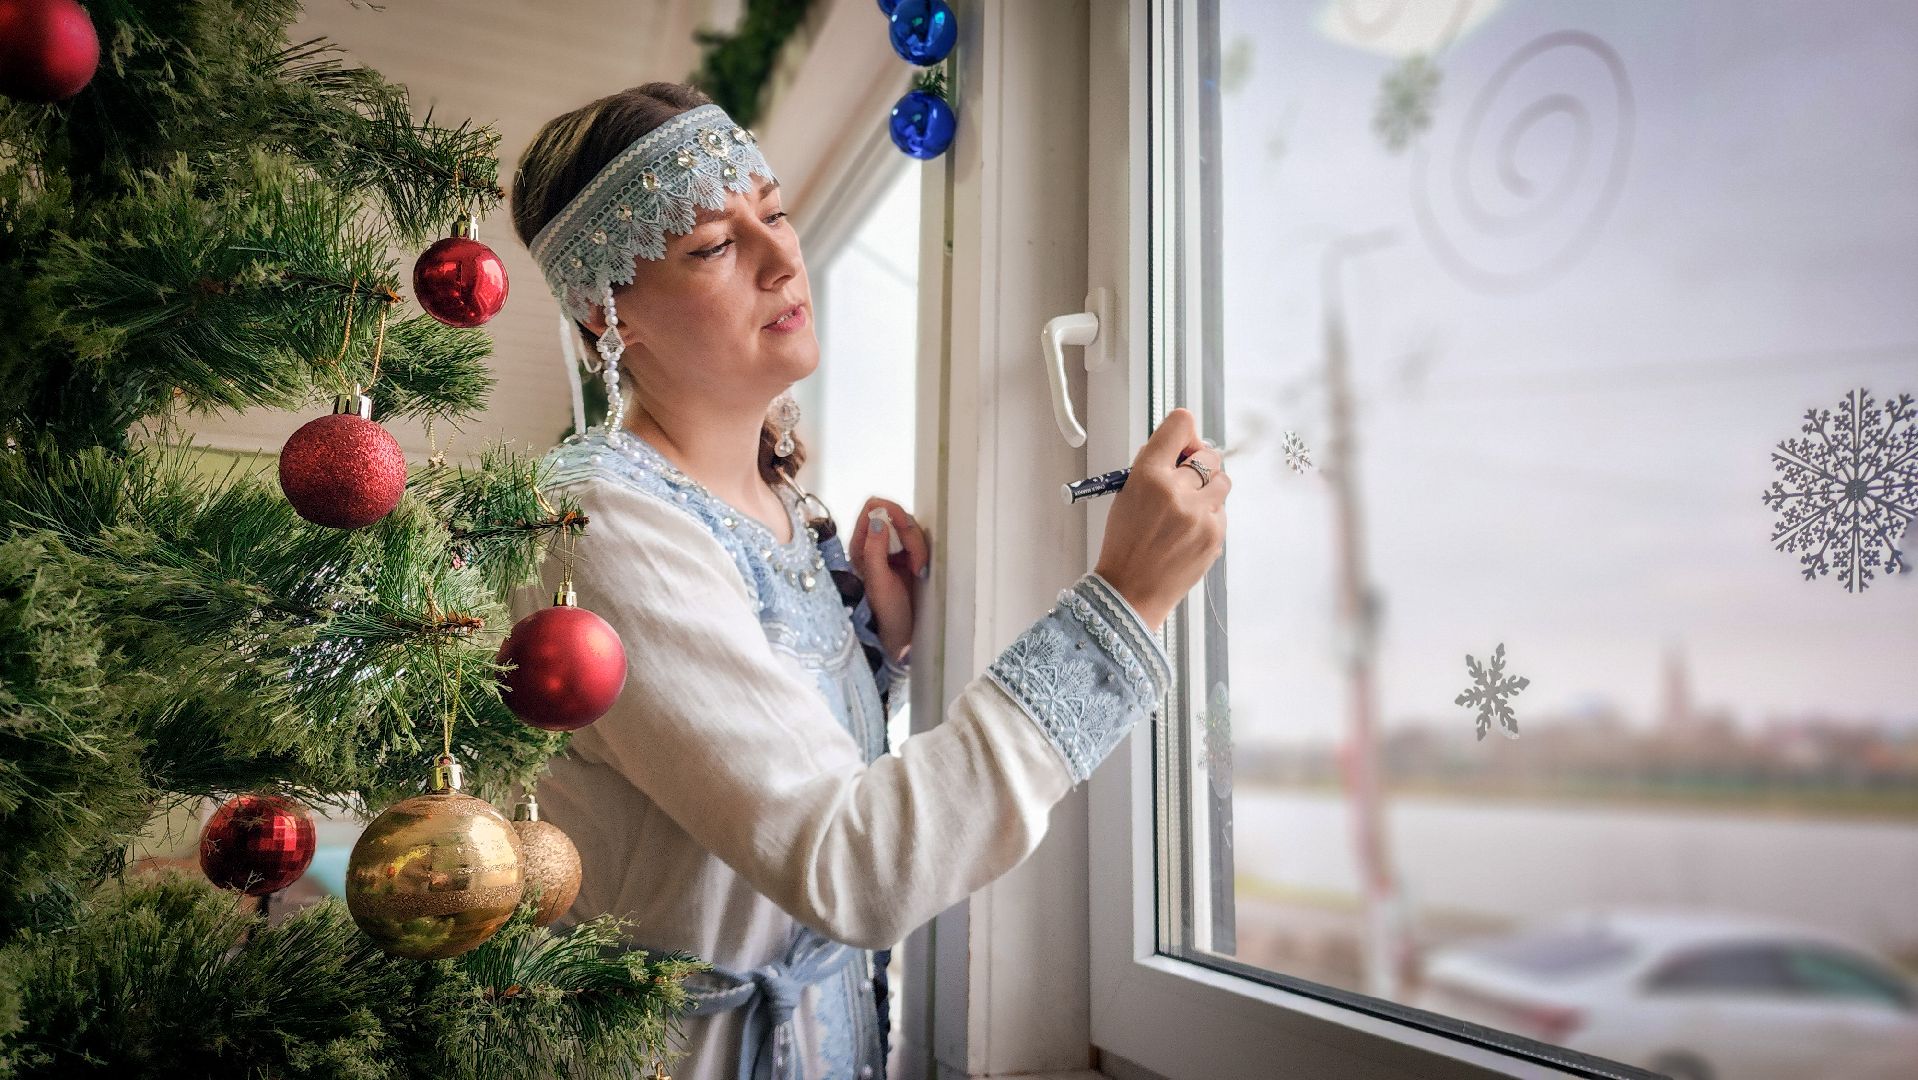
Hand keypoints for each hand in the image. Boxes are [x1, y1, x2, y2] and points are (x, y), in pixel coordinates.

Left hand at [848, 496, 930, 664]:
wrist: (897, 635)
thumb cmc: (884, 613)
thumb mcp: (879, 582)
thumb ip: (876, 550)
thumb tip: (878, 520)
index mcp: (860, 544)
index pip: (873, 507)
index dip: (892, 511)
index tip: (904, 529)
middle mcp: (874, 542)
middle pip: (896, 516)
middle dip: (910, 536)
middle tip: (914, 563)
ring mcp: (890, 549)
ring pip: (910, 528)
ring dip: (918, 546)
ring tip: (917, 571)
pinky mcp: (905, 557)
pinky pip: (917, 541)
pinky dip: (922, 552)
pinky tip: (920, 571)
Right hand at [1093, 408, 1230, 632]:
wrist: (1130, 591)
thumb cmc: (1125, 544)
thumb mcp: (1126, 495)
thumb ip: (1153, 468)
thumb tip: (1180, 447)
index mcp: (1148, 475)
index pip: (1179, 425)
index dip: (1184, 431)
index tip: (1183, 441)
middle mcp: (1176, 490)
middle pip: (1208, 453)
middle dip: (1198, 462)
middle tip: (1186, 478)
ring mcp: (1200, 514)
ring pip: (1223, 481)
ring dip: (1209, 487)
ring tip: (1189, 505)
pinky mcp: (1215, 535)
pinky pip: (1222, 510)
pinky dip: (1210, 515)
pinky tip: (1189, 530)